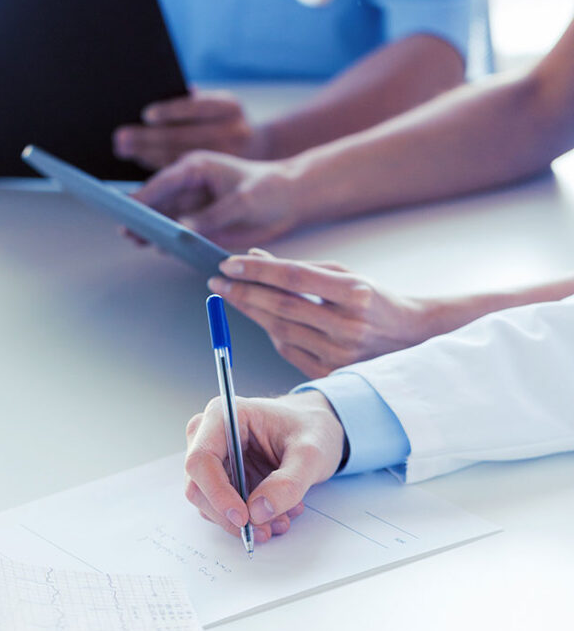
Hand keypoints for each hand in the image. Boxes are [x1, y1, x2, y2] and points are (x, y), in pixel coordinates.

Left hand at [113, 89, 262, 170]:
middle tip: (121, 138)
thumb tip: (154, 107)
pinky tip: (140, 165)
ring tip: (124, 149)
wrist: (261, 151)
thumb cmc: (223, 123)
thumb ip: (190, 102)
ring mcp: (229, 160)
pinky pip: (183, 177)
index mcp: (230, 107)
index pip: (197, 107)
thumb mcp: (214, 105)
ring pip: (180, 159)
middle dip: (148, 137)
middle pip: (183, 136)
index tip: (146, 115)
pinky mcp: (219, 179)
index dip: (171, 111)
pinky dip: (158, 170)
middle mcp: (233, 132)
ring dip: (146, 154)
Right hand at [133, 151, 304, 249]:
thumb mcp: (243, 202)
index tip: (127, 208)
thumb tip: (184, 231)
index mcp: (197, 168)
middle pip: (158, 200)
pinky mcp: (199, 222)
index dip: (143, 196)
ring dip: (150, 228)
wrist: (289, 200)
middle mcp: (189, 185)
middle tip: (125, 229)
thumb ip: (213, 217)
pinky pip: (177, 232)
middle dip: (141, 214)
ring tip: (133, 240)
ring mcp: (193, 205)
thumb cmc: (269, 191)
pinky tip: (155, 247)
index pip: (163, 182)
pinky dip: (167, 239)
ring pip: (164, 218)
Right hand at [185, 390, 344, 542]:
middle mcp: (210, 436)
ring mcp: (214, 460)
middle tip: (265, 528)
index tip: (243, 518)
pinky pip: (223, 509)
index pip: (201, 459)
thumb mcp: (311, 453)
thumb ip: (288, 483)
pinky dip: (249, 519)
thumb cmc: (312, 427)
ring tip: (281, 519)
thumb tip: (258, 511)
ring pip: (209, 504)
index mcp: (223, 415)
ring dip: (244, 521)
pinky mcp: (223, 479)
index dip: (217, 493)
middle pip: (199, 487)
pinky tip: (276, 514)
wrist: (319, 430)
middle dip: (231, 515)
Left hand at [209, 251, 433, 376]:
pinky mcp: (333, 373)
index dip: (257, 271)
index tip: (228, 264)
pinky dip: (272, 334)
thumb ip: (300, 268)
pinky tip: (262, 320)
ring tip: (232, 297)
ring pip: (281, 331)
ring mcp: (340, 353)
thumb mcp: (344, 275)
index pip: (294, 278)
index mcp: (355, 293)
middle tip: (218, 283)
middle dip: (244, 293)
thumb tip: (254, 257)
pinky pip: (289, 352)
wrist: (411, 338)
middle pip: (282, 307)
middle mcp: (348, 325)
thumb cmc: (375, 300)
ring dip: (251, 313)